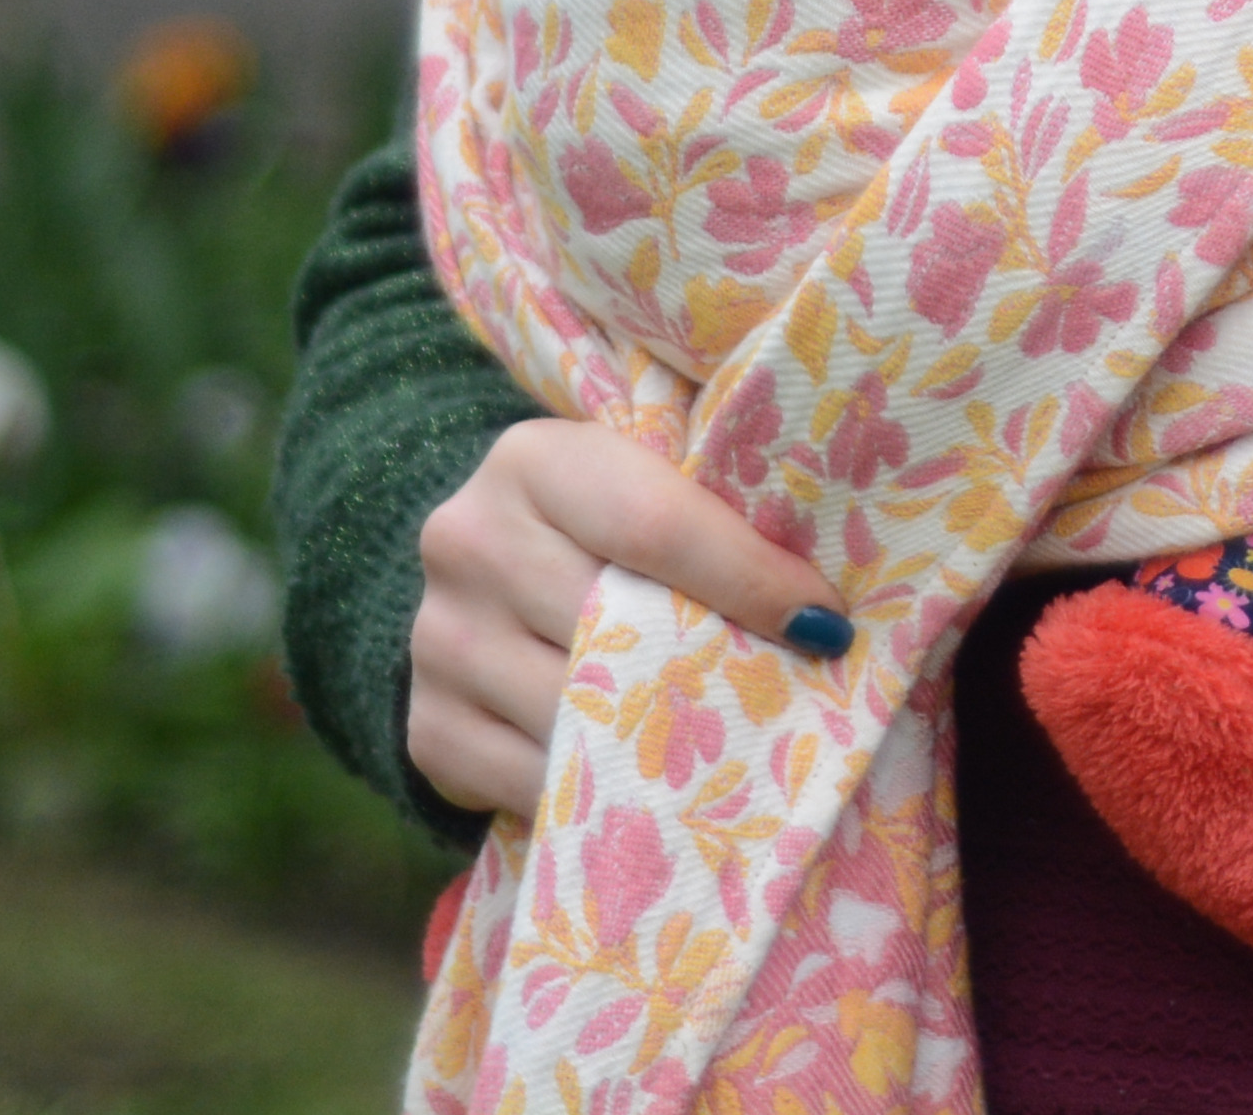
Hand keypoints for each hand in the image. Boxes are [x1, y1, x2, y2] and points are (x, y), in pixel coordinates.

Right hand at [402, 417, 848, 817]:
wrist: (484, 565)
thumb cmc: (608, 520)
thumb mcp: (650, 478)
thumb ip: (716, 511)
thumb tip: (823, 609)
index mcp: (534, 460)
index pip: (656, 526)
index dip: (750, 581)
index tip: (824, 626)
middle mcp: (467, 540)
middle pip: (610, 627)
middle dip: (710, 669)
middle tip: (788, 698)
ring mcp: (438, 640)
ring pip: (572, 715)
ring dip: (658, 742)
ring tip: (725, 746)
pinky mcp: (428, 727)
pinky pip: (529, 782)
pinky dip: (597, 792)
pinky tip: (646, 783)